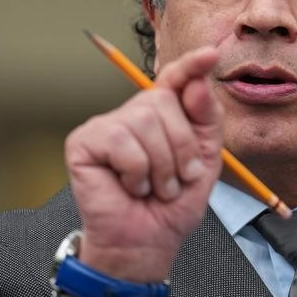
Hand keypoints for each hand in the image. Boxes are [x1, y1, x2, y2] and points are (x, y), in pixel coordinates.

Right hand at [64, 46, 223, 282]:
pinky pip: (121, 140)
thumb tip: (197, 83)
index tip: (211, 53)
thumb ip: (206, 119)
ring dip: (160, 166)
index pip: (175, 79)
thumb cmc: (172, 204)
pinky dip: (135, 171)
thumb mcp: (205, 160)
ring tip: (153, 188)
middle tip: (176, 179)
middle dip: (181, 146)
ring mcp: (106, 126)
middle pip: (163, 101)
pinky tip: (129, 187)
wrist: (147, 243)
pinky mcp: (84, 142)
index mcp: (163, 115)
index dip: (192, 65)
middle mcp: (133, 114)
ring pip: (143, 121)